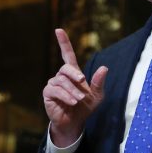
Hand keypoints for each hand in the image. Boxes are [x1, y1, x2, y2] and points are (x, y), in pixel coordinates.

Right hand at [43, 29, 107, 145]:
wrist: (75, 122)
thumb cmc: (86, 107)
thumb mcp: (97, 95)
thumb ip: (99, 82)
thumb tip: (104, 68)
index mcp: (73, 73)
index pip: (67, 54)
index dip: (63, 42)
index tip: (58, 30)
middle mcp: (61, 76)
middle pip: (65, 68)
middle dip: (74, 74)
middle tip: (82, 81)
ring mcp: (53, 84)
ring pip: (62, 81)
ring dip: (73, 90)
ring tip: (79, 100)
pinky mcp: (48, 93)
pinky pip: (55, 90)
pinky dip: (66, 96)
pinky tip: (72, 102)